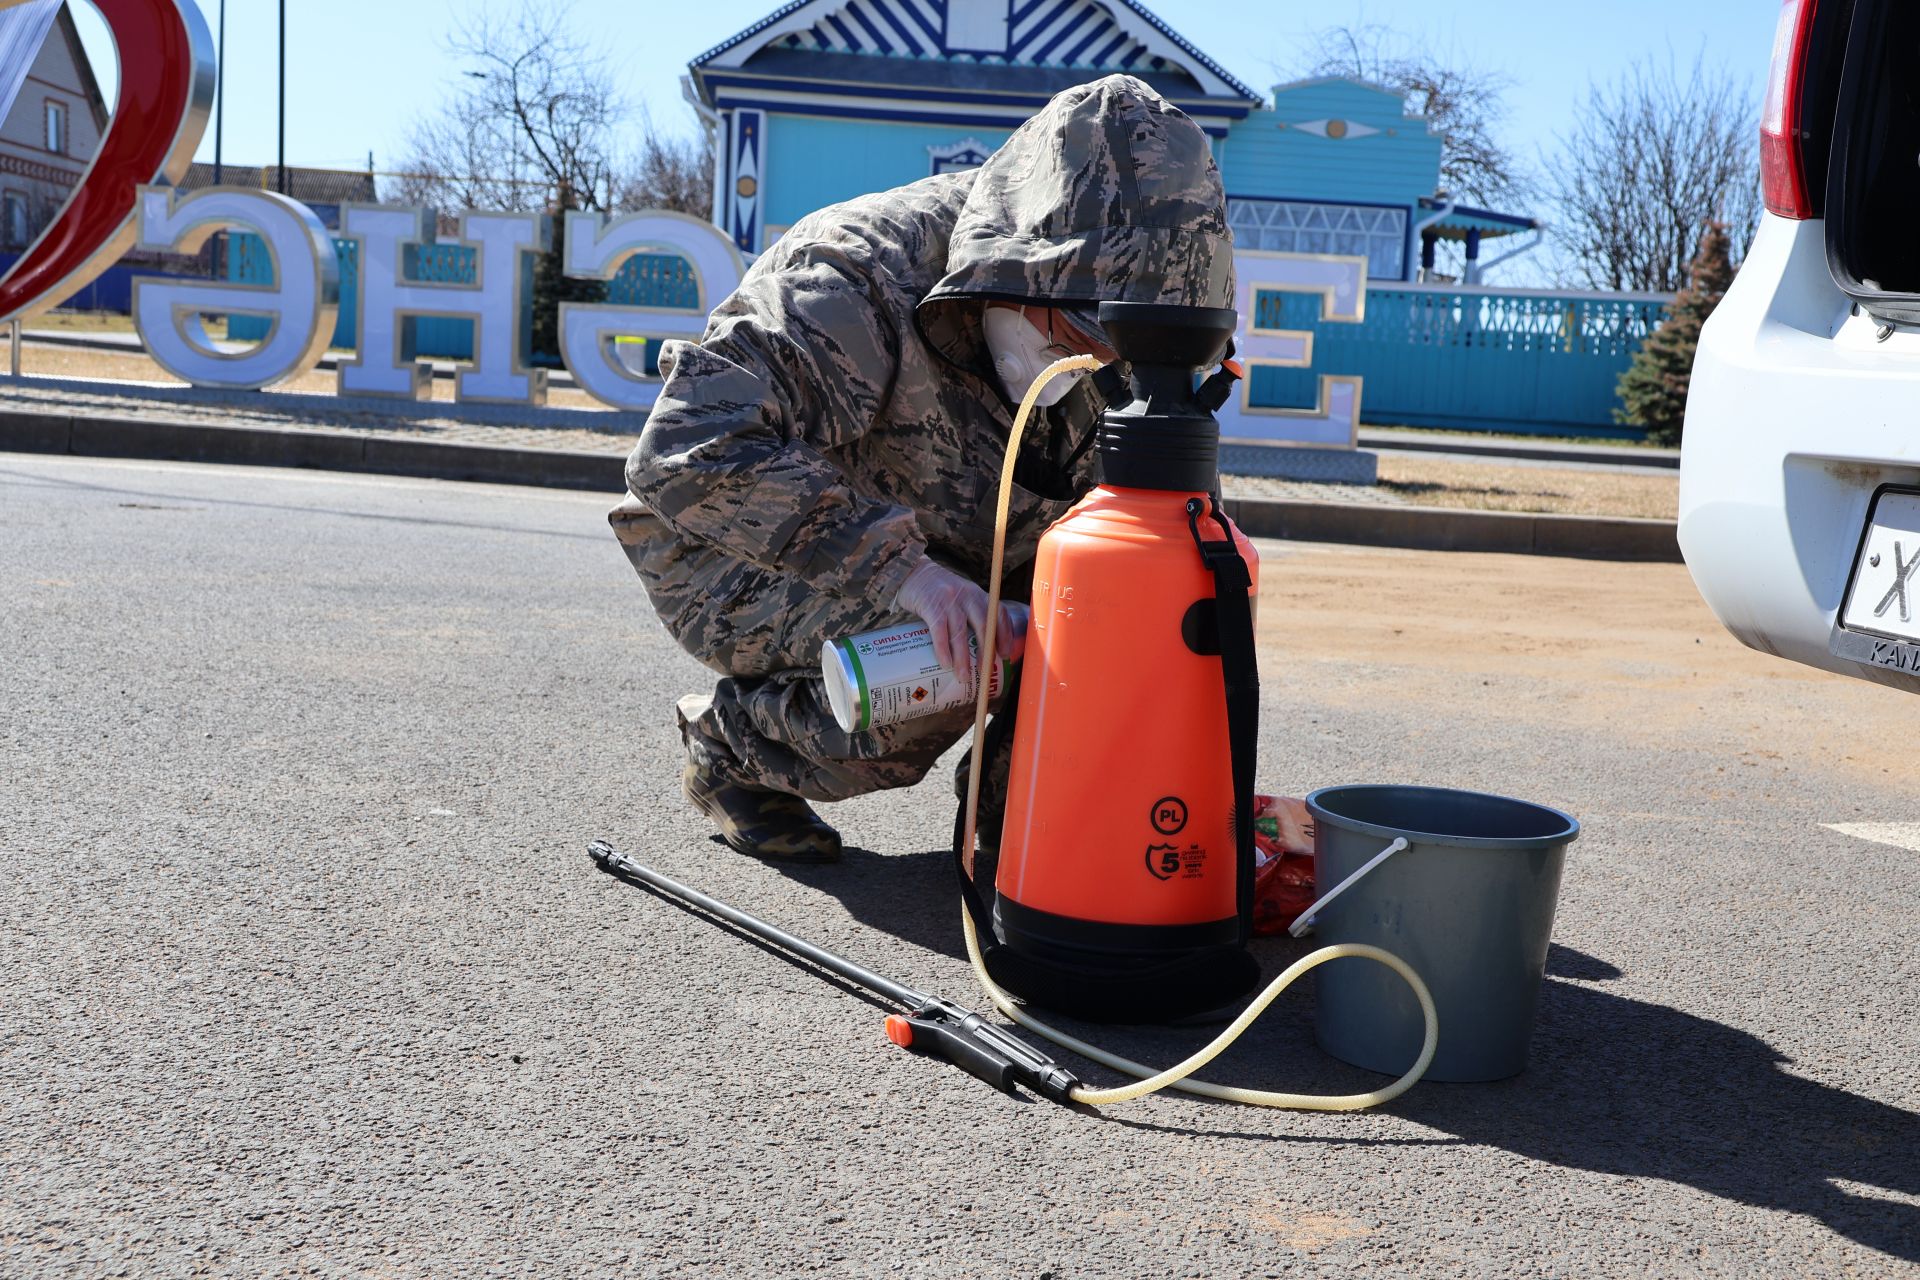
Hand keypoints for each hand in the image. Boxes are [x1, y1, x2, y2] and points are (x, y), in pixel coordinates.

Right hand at [894, 561, 1027, 682]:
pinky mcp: (931, 606)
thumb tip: (980, 646)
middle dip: (986, 651)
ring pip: (960, 633)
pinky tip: (945, 664)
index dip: (1004, 634)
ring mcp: (949, 600)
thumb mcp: (960, 594)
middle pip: (983, 625)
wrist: (911, 572)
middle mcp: (967, 595)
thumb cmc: (937, 590)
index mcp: (977, 594)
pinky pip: (940, 632)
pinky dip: (943, 650)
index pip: (998, 613)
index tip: (1004, 654)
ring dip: (963, 658)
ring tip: (964, 676)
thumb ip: (970, 612)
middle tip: (986, 671)